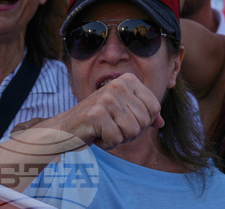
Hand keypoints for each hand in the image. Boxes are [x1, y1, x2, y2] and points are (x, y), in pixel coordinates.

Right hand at [49, 74, 163, 149]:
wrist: (63, 129)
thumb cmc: (96, 122)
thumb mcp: (123, 113)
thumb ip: (144, 115)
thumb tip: (161, 123)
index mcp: (128, 80)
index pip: (155, 108)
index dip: (143, 123)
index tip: (123, 121)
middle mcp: (118, 84)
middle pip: (144, 121)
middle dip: (129, 132)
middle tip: (111, 127)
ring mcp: (107, 98)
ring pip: (133, 131)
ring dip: (118, 138)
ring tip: (103, 130)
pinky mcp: (96, 114)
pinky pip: (116, 138)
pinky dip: (107, 143)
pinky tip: (95, 135)